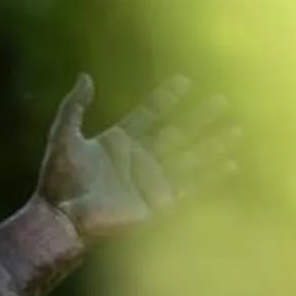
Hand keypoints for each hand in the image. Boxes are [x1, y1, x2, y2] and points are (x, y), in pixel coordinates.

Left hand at [36, 73, 239, 245]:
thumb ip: (74, 107)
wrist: (64, 219)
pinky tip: (231, 164)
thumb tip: (85, 76)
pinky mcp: (159, 204)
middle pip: (177, 133)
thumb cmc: (59, 181)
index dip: (166, 98)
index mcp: (119, 143)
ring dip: (213, 145)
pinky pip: (192, 186)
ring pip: (190, 158)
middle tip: (221, 100)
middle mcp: (139, 161)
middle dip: (199, 118)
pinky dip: (212, 176)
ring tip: (236, 130)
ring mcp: (151, 183)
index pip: (149, 114)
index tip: (184, 81)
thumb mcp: (64, 137)